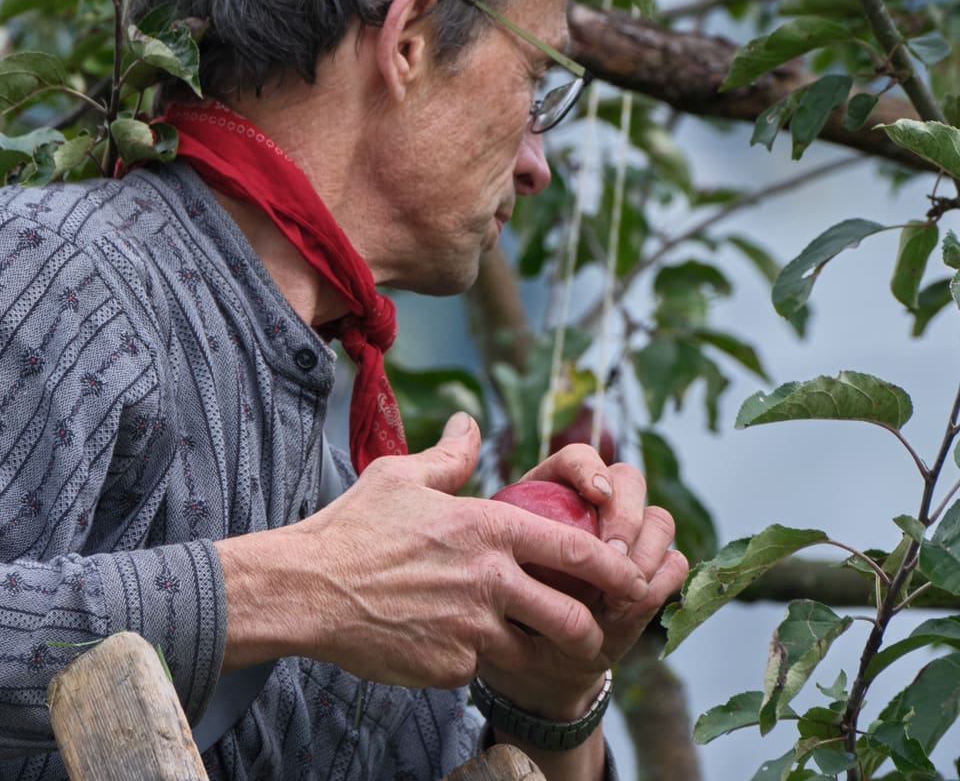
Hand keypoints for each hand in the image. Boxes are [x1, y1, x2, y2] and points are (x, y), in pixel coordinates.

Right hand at [215, 415, 649, 689]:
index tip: (629, 575)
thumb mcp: (402, 475)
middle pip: (572, 619)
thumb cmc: (353, 527)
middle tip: (593, 631)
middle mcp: (489, 581)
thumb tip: (469, 422)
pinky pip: (482, 669)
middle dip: (592, 631)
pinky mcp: (448, 668)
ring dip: (537, 652)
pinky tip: (457, 646)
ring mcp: (470, 631)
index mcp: (488, 527)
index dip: (614, 566)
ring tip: (533, 648)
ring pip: (533, 654)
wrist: (306, 591)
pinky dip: (480, 663)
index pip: (576, 550)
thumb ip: (449, 455)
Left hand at [475, 443, 688, 719]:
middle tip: (612, 553)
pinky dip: (659, 582)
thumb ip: (490, 513)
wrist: (531, 661)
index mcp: (554, 489)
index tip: (595, 494)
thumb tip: (463, 424)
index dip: (591, 470)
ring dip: (646, 552)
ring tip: (619, 592)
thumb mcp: (487, 561)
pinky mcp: (652, 574)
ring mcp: (630, 539)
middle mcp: (598, 506)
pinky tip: (629, 609)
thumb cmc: (502, 603)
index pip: (579, 458)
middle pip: (629, 480)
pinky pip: (674, 563)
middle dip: (627, 513)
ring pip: (660, 519)